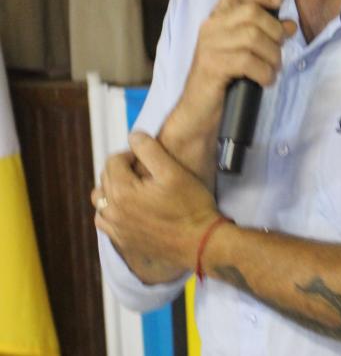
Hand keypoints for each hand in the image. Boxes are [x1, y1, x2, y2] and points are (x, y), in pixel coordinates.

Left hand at [93, 132, 220, 282]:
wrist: (200, 243)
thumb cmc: (190, 205)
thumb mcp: (173, 171)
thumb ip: (150, 150)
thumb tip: (133, 136)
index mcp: (122, 192)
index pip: (113, 162)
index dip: (130, 153)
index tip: (148, 156)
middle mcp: (113, 212)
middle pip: (105, 180)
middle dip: (121, 169)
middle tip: (145, 169)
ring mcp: (116, 230)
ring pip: (100, 202)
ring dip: (113, 190)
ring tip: (135, 188)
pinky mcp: (123, 243)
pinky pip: (106, 222)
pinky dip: (111, 211)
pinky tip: (129, 209)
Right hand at [175, 0, 296, 140]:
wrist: (199, 112)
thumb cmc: (225, 80)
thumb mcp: (245, 52)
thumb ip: (265, 34)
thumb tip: (290, 25)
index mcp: (217, 19)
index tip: (278, 1)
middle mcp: (211, 27)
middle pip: (252, 13)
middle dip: (275, 32)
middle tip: (278, 50)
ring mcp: (209, 46)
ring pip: (253, 37)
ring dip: (272, 55)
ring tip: (272, 69)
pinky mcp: (212, 67)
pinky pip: (248, 61)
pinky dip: (264, 72)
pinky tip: (265, 80)